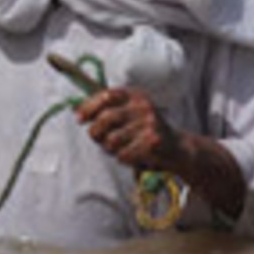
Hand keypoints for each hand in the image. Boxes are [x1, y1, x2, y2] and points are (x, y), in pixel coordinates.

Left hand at [79, 86, 247, 220]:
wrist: (177, 148)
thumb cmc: (144, 130)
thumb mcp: (129, 112)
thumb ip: (105, 109)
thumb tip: (75, 110)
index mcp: (135, 95)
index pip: (106, 96)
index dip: (89, 107)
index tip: (79, 119)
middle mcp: (143, 106)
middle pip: (106, 118)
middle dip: (95, 131)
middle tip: (97, 138)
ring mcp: (149, 124)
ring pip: (112, 139)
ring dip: (110, 148)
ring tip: (118, 148)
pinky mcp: (153, 143)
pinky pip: (124, 154)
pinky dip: (122, 158)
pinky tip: (131, 155)